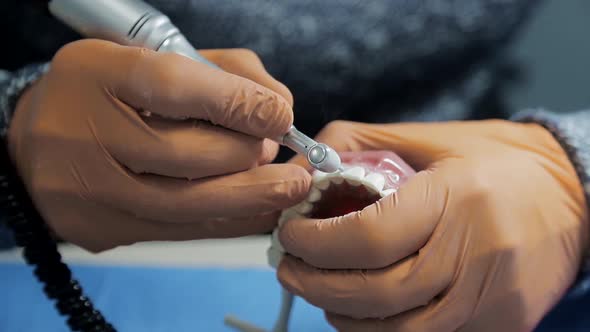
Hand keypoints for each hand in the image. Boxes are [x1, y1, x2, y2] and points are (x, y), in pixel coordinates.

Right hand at [8, 39, 309, 251]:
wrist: (37, 144)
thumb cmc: (110, 94)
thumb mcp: (158, 59)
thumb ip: (225, 73)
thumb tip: (278, 112)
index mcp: (97, 75)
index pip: (175, 87)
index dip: (239, 104)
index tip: (279, 116)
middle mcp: (85, 135)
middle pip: (190, 156)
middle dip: (249, 153)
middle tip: (273, 148)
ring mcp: (90, 192)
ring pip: (191, 205)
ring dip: (252, 195)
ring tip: (288, 186)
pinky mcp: (101, 230)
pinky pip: (183, 233)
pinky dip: (232, 222)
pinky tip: (262, 211)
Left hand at [277, 120, 587, 331]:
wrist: (572, 194)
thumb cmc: (492, 161)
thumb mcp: (427, 138)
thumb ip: (357, 144)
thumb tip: (298, 168)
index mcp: (454, 196)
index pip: (369, 236)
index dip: (316, 243)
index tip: (290, 235)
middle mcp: (476, 252)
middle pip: (378, 293)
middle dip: (317, 285)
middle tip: (289, 269)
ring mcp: (491, 297)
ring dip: (345, 317)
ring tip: (321, 291)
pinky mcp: (501, 323)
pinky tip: (364, 310)